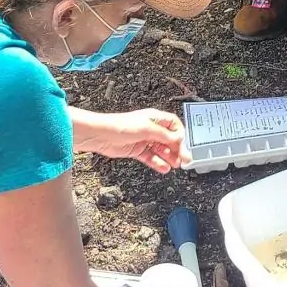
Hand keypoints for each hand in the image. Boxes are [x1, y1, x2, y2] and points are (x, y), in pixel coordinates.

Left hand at [72, 108, 192, 172]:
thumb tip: (178, 139)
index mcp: (154, 118)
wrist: (101, 135)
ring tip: (176, 165)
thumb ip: (164, 135)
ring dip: (169, 157)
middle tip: (185, 159)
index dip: (180, 134)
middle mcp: (150, 129)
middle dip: (178, 149)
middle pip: (169, 139)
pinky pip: (151, 157)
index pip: (173, 125)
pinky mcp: (137, 150)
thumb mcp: (147, 128)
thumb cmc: (121, 126)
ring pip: (161, 150)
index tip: (183, 144)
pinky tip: (164, 168)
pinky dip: (158, 163)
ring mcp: (144, 140)